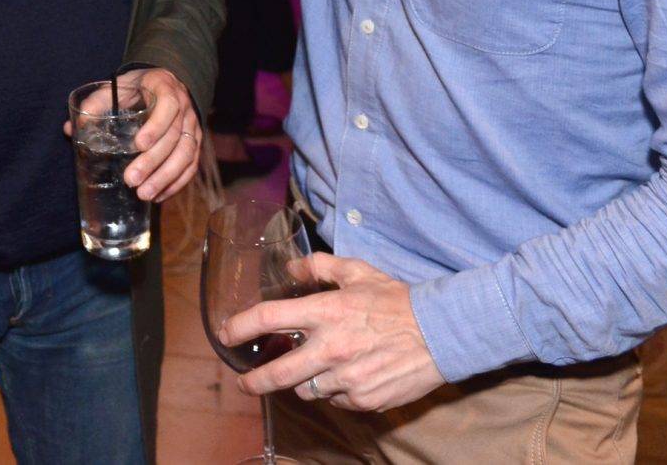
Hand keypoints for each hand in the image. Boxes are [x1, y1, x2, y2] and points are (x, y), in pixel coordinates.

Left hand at [64, 67, 200, 202]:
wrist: (166, 84)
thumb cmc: (137, 87)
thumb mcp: (118, 87)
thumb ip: (96, 104)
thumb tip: (70, 129)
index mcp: (165, 88)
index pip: (168, 106)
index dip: (156, 127)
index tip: (138, 145)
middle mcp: (184, 108)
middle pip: (174, 138)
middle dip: (153, 162)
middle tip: (131, 180)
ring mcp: (193, 127)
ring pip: (185, 155)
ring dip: (165, 178)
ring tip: (144, 195)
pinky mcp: (195, 144)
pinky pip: (190, 166)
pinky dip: (176, 184)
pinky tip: (158, 196)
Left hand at [220, 253, 446, 412]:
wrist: (440, 332)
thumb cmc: (396, 301)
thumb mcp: (357, 272)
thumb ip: (320, 266)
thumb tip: (291, 268)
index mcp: (325, 311)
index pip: (268, 318)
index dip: (239, 327)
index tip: (226, 334)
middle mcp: (330, 348)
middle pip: (276, 373)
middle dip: (253, 381)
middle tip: (244, 382)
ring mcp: (346, 377)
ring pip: (306, 389)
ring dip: (304, 381)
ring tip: (316, 369)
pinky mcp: (362, 399)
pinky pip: (335, 400)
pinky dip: (335, 391)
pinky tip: (349, 375)